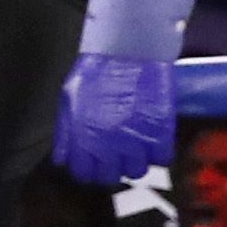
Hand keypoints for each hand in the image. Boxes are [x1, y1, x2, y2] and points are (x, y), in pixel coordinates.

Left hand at [52, 51, 176, 188]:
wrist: (129, 49)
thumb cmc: (96, 70)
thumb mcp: (69, 99)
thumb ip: (65, 133)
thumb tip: (63, 159)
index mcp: (83, 137)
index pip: (84, 174)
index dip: (90, 171)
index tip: (96, 164)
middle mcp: (108, 144)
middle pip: (112, 177)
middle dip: (113, 169)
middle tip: (117, 155)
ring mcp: (136, 139)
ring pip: (138, 170)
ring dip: (137, 161)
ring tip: (136, 145)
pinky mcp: (161, 131)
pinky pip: (163, 157)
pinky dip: (159, 153)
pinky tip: (154, 140)